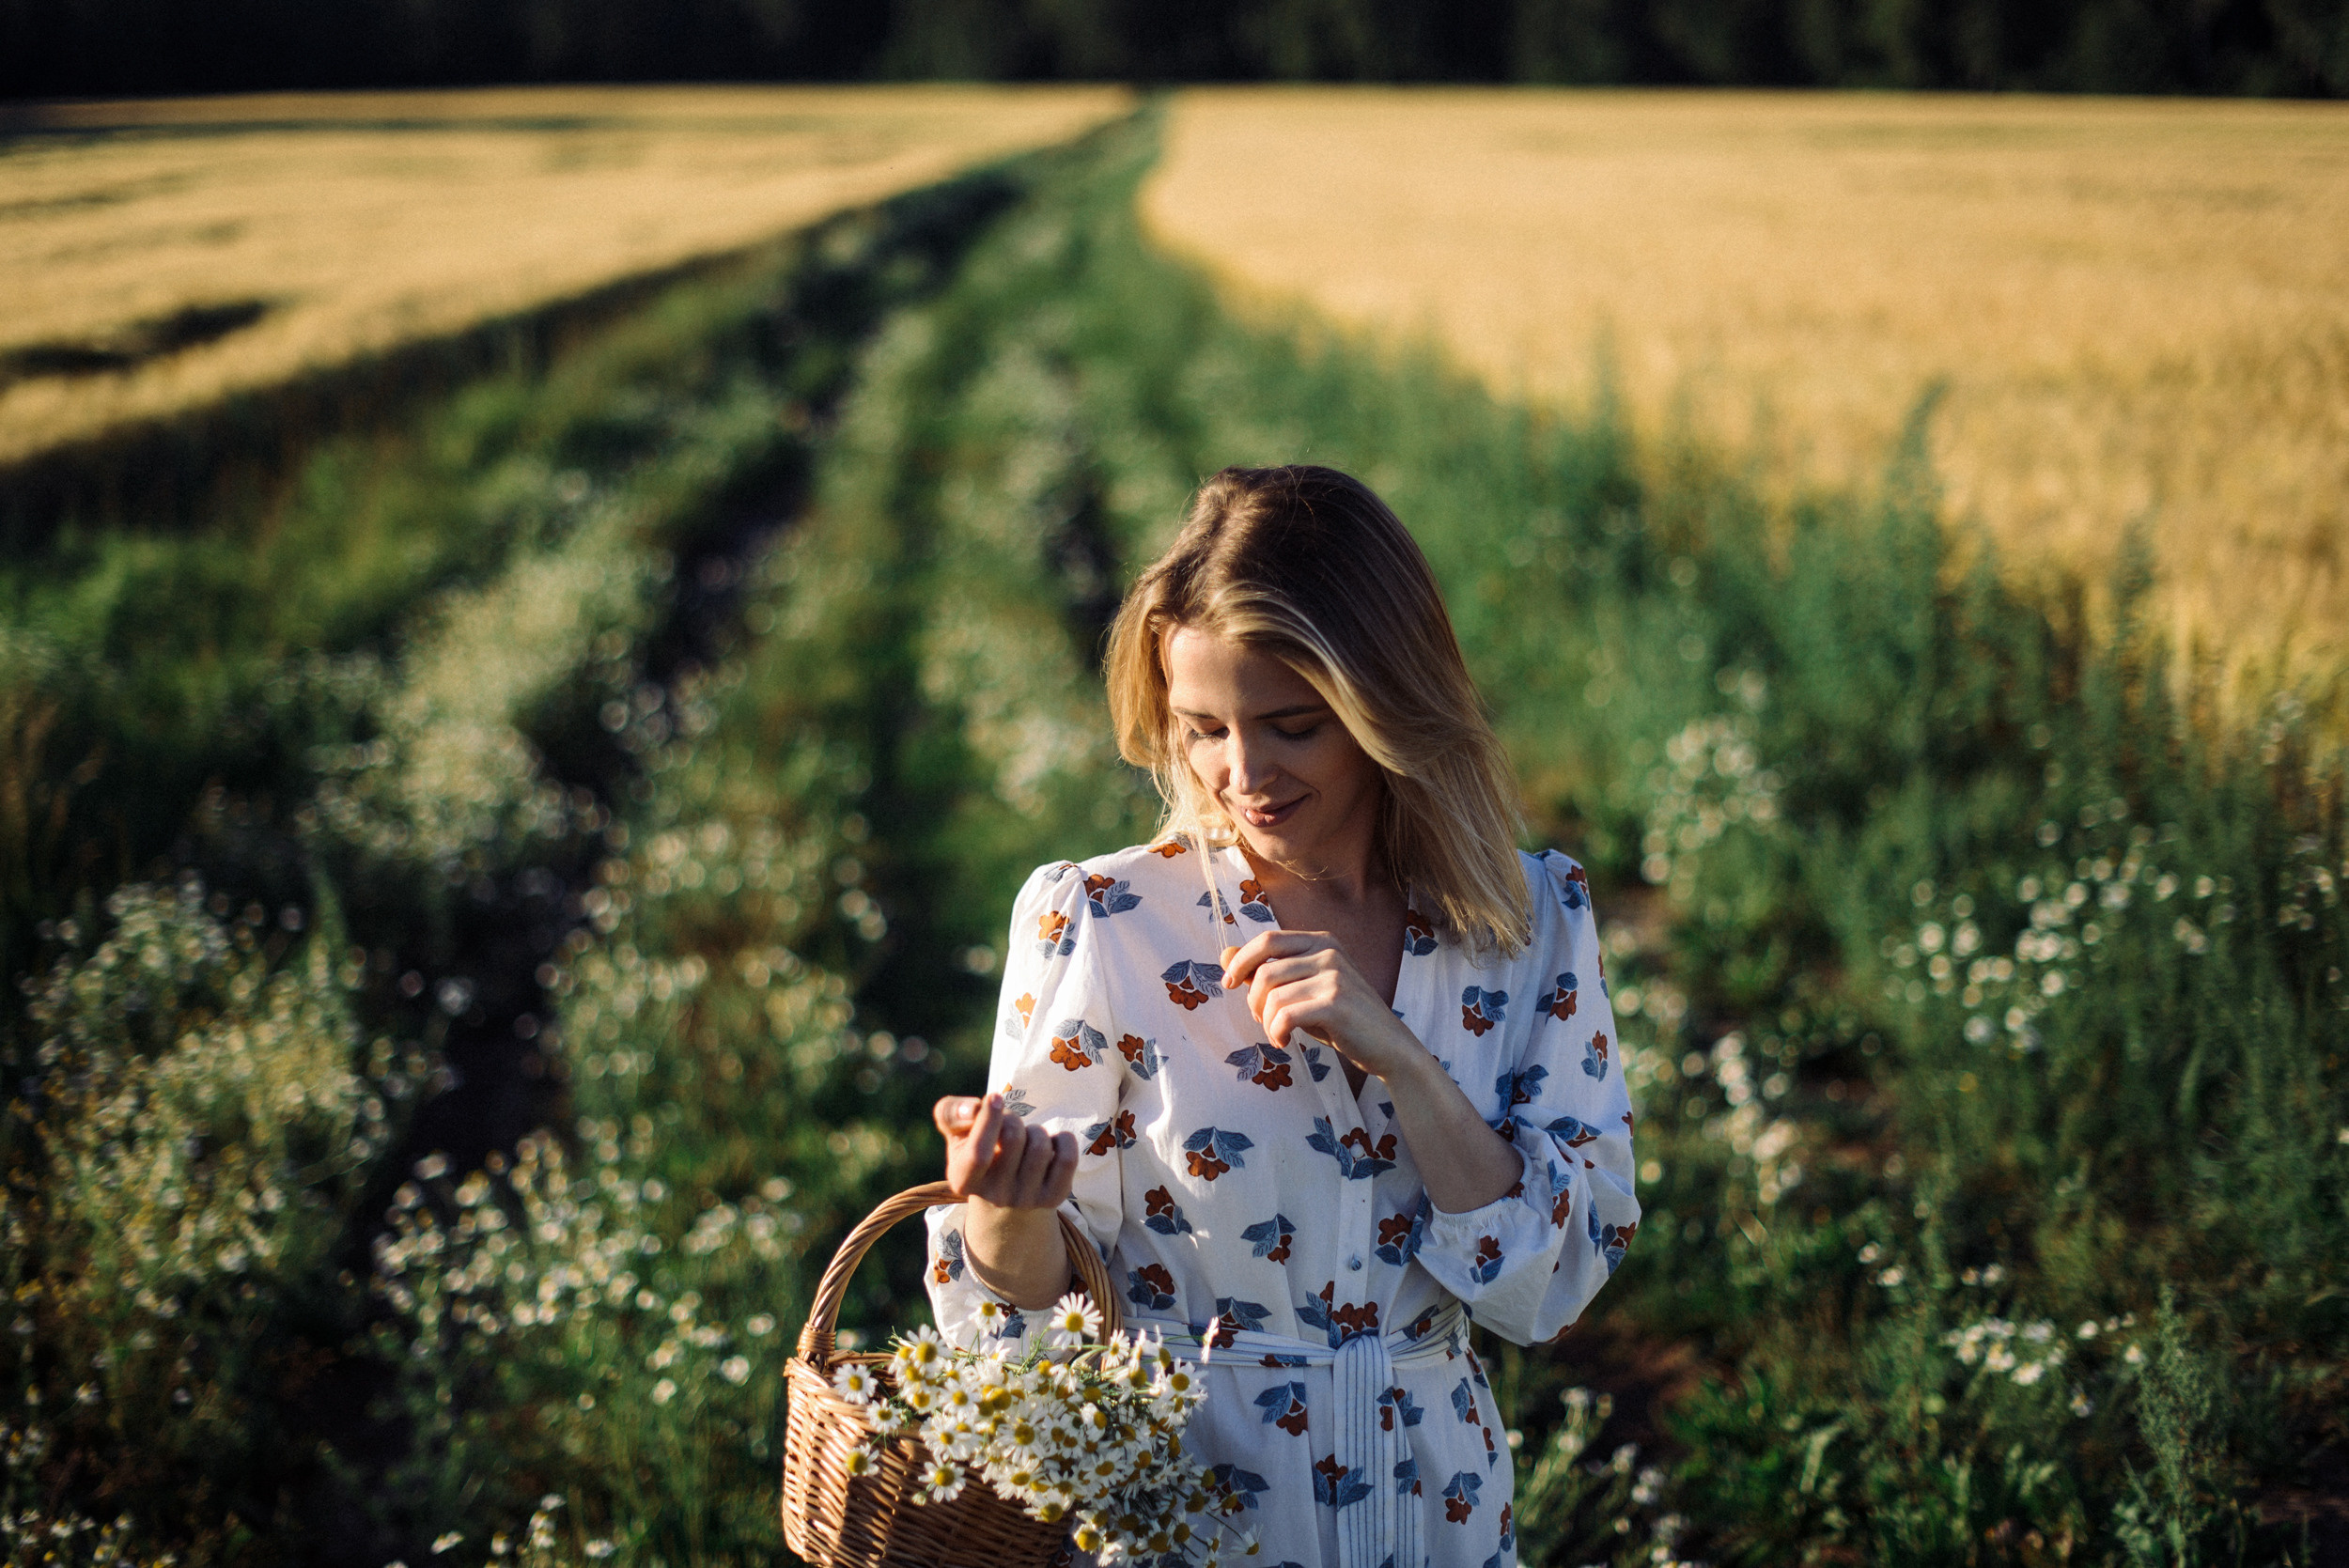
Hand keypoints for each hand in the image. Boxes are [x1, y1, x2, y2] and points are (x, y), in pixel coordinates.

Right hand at [934, 1093, 1076, 1210]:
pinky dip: (1063, 1140)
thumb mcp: (956, 1134)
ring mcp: (1026, 1200)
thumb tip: (973, 1108)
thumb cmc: (979, 1152)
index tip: (995, 1097)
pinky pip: (1067, 1157)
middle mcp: (995, 1196)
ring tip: (1027, 1140)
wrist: (1006, 1198)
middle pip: (1014, 1136)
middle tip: (1009, 1125)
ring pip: (1041, 1146)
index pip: (978, 1153)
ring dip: (1036, 1131)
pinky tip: (1051, 1146)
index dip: (989, 1120)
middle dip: (1013, 1119)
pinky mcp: (1053, 1198)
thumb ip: (950, 1113)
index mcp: (963, 1180)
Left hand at [1220, 931, 1418, 1081]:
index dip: (1241, 961)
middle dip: (1252, 999)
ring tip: (1278, 1034)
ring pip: (1273, 996)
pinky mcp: (1336, 1003)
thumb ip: (1267, 970)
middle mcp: (1329, 952)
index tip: (1229, 983)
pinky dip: (1276, 1032)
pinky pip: (1285, 1015)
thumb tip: (1224, 954)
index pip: (1268, 940)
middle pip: (1265, 970)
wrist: (1387, 1046)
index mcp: (1322, 941)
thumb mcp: (1304, 989)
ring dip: (1266, 1022)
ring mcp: (1334, 976)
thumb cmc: (1341, 1018)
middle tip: (1261, 1019)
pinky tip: (1285, 1042)